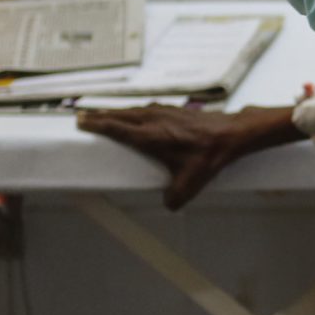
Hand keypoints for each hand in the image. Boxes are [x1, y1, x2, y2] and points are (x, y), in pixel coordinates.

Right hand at [76, 103, 295, 209]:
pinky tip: (135, 114)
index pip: (118, 128)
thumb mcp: (191, 183)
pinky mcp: (175, 110)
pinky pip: (147, 108)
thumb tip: (168, 206)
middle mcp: (154, 121)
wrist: (232, 134)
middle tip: (82, 115)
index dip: (98, 124)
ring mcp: (165, 112)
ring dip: (116, 111)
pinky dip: (135, 111)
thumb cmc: (210, 155)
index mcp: (152, 137)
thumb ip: (175, 198)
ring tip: (103, 114)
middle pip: (120, 116)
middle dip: (100, 115)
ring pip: (133, 110)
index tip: (82, 121)